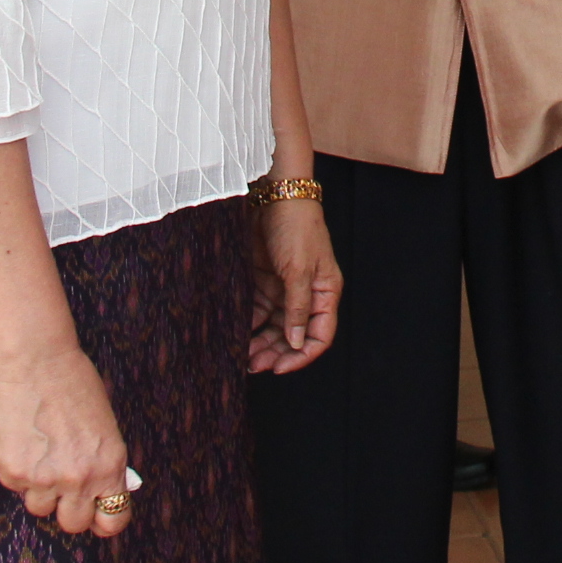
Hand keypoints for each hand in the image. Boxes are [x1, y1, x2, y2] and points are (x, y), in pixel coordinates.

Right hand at [0, 345, 135, 536]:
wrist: (38, 363)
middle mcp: (78, 480)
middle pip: (72, 524)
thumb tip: (100, 492)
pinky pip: (16, 487)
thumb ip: (103, 464)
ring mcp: (43, 479)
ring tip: (42, 455)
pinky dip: (19, 471)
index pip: (112, 521)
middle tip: (64, 487)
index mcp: (109, 467)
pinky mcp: (13, 472)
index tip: (98, 515)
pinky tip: (24, 441)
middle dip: (69, 509)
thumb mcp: (105, 428)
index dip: (104, 521)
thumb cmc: (76, 386)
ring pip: (40, 508)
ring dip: (41, 490)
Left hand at [247, 199, 341, 373]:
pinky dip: (249, 324)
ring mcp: (285, 288)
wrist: (274, 194)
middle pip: (294, 335)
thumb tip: (296, 342)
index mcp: (325, 292)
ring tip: (242, 356)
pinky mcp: (265, 280)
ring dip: (261, 342)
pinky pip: (258, 310)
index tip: (279, 368)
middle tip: (254, 365)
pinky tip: (236, 334)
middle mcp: (306, 294)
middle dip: (277, 352)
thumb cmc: (296, 226)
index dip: (301, 355)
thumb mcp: (298, 269)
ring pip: (275, 326)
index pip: (319, 335)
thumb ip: (297, 307)